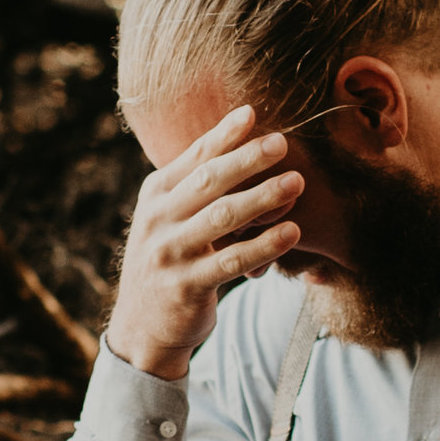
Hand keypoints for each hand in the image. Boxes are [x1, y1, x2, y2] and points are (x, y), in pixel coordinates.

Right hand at [108, 104, 304, 381]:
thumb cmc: (170, 263)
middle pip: (209, 181)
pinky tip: (291, 232)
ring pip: (222, 218)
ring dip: (262, 197)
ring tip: (297, 182)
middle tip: (283, 142)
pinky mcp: (186, 286)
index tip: (251, 112)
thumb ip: (195, 188)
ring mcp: (170, 253)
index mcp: (156, 195)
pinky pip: (231, 261)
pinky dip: (264, 245)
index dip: (223, 135)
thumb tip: (239, 142)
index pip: (194, 157)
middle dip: (248, 159)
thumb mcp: (170, 220)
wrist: (142, 328)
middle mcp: (158, 219)